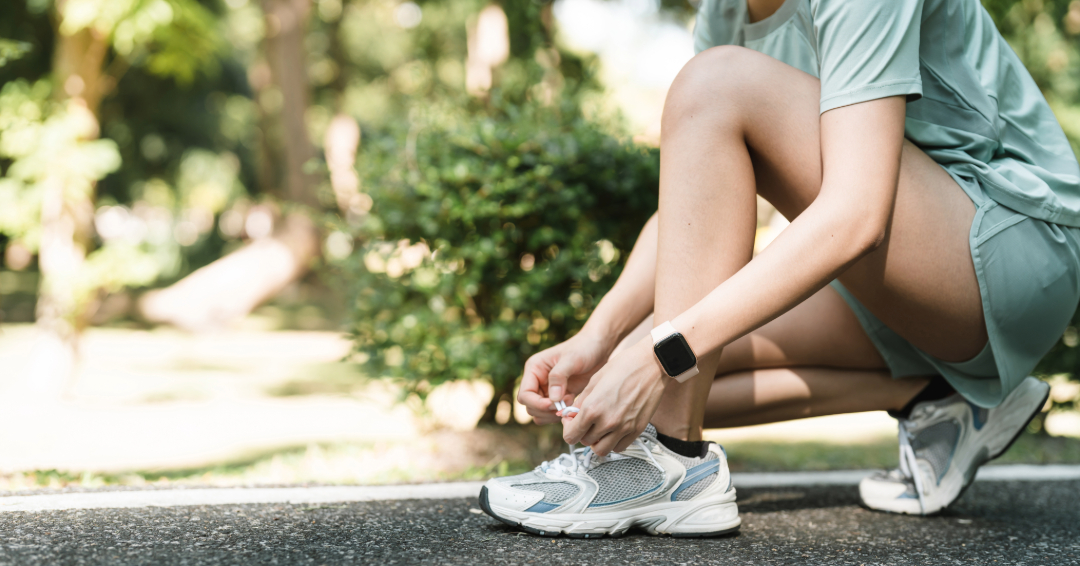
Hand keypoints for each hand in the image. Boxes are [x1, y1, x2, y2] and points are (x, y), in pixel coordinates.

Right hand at [517, 331, 613, 424]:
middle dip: (545, 411)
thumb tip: (552, 399)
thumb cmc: (584, 347)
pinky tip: (573, 404)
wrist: (599, 347)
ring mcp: (548, 389)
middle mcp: (537, 380)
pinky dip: (561, 413)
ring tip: (568, 406)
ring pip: (540, 413)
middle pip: (530, 407)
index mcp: (534, 369)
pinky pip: (553, 412)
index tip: (554, 405)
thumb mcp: (571, 358)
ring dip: (552, 415)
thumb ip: (559, 377)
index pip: (524, 395)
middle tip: (563, 408)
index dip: (536, 403)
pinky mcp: (560, 396)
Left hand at [562, 336, 666, 456]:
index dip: (568, 428)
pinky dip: (613, 442)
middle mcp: (607, 422)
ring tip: (599, 428)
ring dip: (596, 441)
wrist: (652, 365)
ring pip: (601, 450)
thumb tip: (572, 415)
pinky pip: (619, 447)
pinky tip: (613, 430)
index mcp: (592, 408)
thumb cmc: (624, 366)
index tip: (571, 421)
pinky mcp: (637, 430)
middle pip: (584, 442)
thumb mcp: (595, 380)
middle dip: (582, 433)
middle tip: (586, 422)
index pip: (570, 435)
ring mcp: (623, 428)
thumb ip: (581, 401)